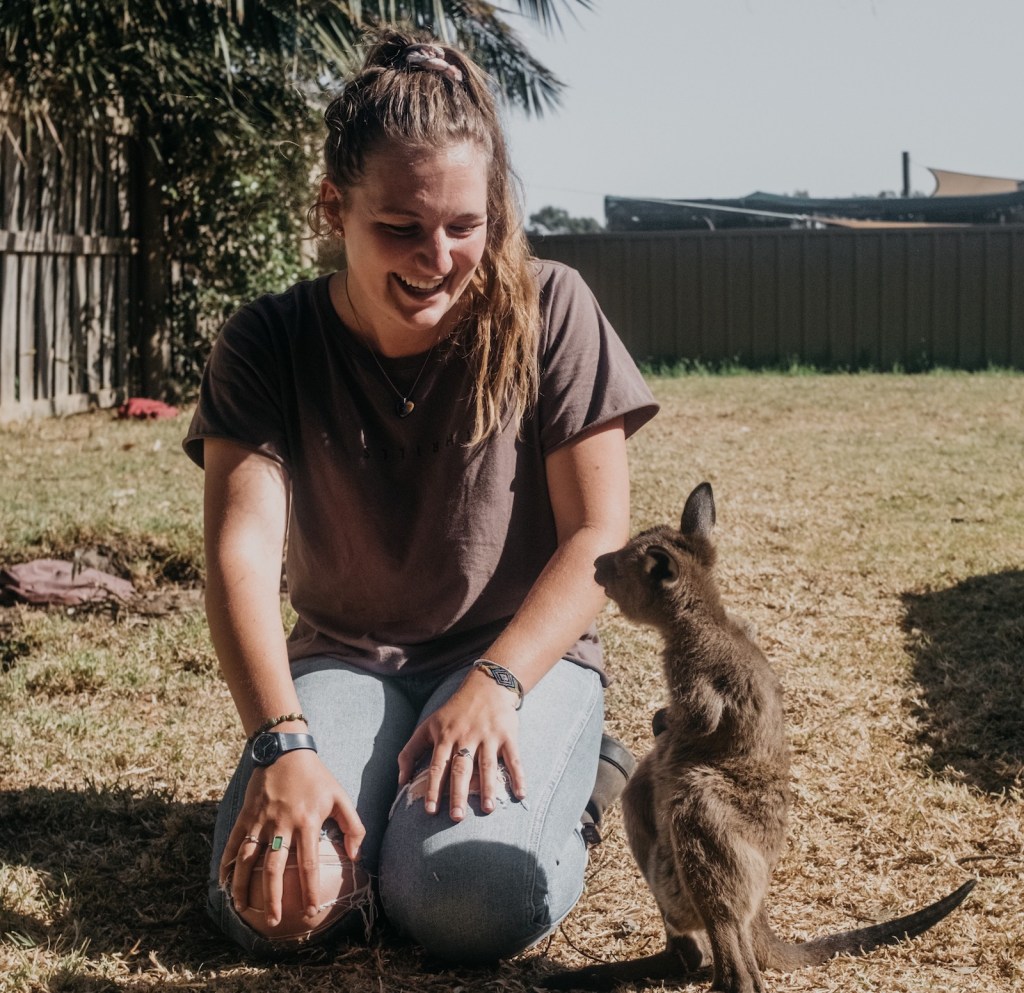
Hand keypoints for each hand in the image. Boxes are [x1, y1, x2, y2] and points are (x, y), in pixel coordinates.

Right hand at [220, 750, 364, 927]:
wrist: (285, 750)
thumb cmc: (316, 777)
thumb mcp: (340, 796)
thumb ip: (353, 826)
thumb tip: (355, 856)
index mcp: (307, 822)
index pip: (308, 864)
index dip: (310, 890)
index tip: (311, 910)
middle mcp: (282, 824)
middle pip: (274, 869)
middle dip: (273, 898)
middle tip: (274, 921)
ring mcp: (260, 820)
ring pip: (248, 860)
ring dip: (243, 887)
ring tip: (243, 909)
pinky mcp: (246, 815)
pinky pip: (234, 843)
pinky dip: (227, 864)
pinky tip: (224, 883)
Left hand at [397, 669, 525, 820]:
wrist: (486, 686)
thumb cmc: (453, 712)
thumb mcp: (428, 726)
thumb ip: (410, 752)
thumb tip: (400, 781)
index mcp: (445, 737)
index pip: (437, 766)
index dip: (433, 788)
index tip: (430, 811)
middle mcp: (465, 737)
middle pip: (461, 768)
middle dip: (458, 793)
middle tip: (457, 817)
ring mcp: (487, 736)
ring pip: (486, 765)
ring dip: (488, 788)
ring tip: (488, 810)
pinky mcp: (507, 735)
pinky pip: (513, 758)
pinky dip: (518, 776)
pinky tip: (520, 794)